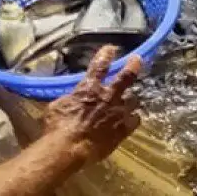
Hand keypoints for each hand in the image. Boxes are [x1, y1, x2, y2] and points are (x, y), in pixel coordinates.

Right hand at [42, 46, 142, 164]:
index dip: (106, 54)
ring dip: (131, 99)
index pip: (100, 66)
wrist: (70, 148)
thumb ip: (71, 98)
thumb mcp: (58, 106)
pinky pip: (136, 119)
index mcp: (89, 88)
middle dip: (133, 66)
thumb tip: (74, 97)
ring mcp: (119, 112)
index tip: (112, 48)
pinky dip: (133, 118)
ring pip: (134, 99)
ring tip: (132, 99)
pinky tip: (132, 120)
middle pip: (126, 76)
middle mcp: (108, 96)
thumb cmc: (58, 126)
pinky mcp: (124, 128)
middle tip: (138, 59)